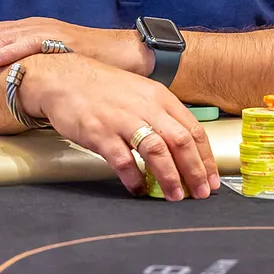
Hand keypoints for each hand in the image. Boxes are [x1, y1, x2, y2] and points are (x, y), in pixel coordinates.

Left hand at [0, 18, 151, 81]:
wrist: (127, 55)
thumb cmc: (89, 66)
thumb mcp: (51, 68)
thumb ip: (29, 73)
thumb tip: (6, 91)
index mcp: (26, 32)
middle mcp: (31, 27)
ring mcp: (45, 30)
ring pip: (1, 39)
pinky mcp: (60, 38)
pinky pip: (29, 43)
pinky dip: (8, 51)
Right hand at [22, 53, 217, 200]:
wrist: (63, 77)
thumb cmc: (101, 88)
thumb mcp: (139, 93)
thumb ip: (159, 116)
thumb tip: (180, 148)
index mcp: (159, 97)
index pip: (193, 130)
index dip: (206, 158)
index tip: (211, 179)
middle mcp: (144, 107)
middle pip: (180, 142)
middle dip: (195, 171)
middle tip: (200, 193)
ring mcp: (121, 119)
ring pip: (156, 151)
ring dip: (170, 177)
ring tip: (175, 196)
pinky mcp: (100, 132)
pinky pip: (123, 160)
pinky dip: (134, 177)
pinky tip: (138, 188)